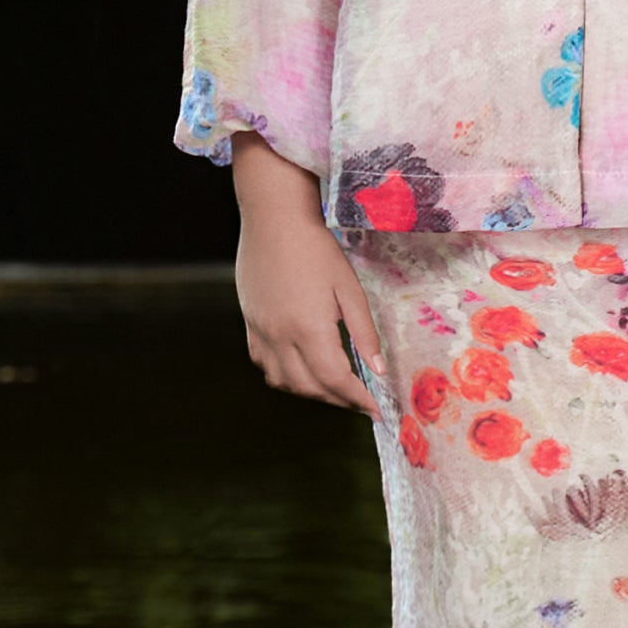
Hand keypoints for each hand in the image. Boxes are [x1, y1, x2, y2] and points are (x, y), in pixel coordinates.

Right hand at [230, 131, 387, 420]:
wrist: (273, 218)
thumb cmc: (316, 246)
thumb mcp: (348, 286)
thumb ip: (363, 331)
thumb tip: (378, 370)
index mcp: (308, 328)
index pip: (335, 380)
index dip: (358, 400)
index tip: (376, 410)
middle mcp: (280, 337)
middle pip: (310, 387)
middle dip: (338, 399)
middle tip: (360, 399)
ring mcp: (261, 332)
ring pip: (284, 382)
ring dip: (311, 391)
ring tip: (334, 385)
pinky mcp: (249, 323)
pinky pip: (265, 365)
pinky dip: (286, 376)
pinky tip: (302, 367)